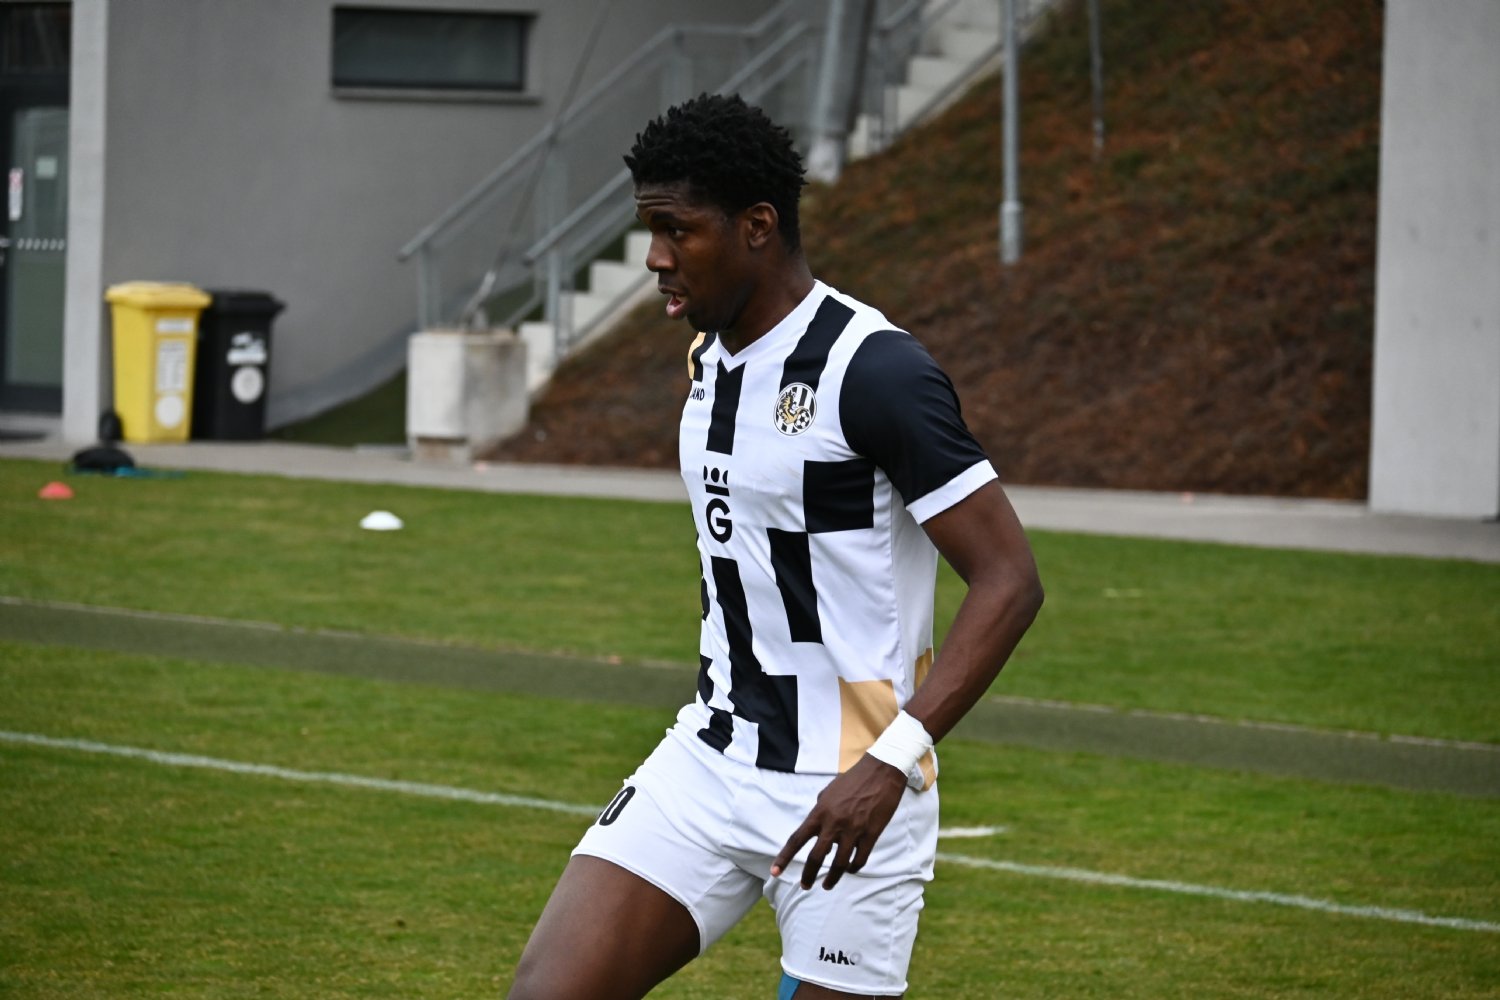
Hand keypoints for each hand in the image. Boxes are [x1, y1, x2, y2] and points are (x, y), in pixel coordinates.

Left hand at [770, 754, 906, 889]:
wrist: (881, 771)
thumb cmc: (853, 779)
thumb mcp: (828, 791)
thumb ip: (819, 809)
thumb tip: (817, 825)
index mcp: (819, 812)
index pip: (797, 839)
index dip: (784, 857)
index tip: (775, 872)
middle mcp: (833, 823)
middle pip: (815, 857)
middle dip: (808, 876)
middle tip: (805, 886)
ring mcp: (853, 830)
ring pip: (839, 864)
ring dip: (832, 878)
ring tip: (827, 885)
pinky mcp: (871, 834)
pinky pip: (860, 859)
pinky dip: (853, 868)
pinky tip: (850, 870)